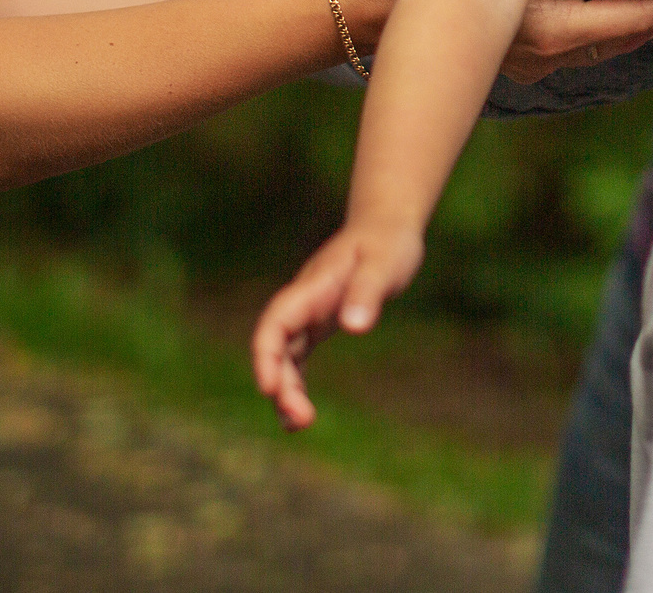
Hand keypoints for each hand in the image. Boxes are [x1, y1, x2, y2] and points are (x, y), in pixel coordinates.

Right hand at [252, 223, 424, 430]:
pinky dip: (295, 382)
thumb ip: (368, 293)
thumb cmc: (387, 243)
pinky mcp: (319, 323)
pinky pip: (297, 357)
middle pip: (276, 346)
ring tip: (298, 424)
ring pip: (284, 356)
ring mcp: (308, 314)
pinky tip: (301, 410)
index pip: (276, 322)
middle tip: (300, 420)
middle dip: (279, 384)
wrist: (386, 227)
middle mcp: (303, 303)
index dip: (266, 355)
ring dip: (285, 389)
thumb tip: (354, 327)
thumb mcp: (384, 266)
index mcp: (312, 288)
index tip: (269, 387)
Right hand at [502, 0, 652, 81]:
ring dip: (633, 22)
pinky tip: (614, 10)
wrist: (390, 24)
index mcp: (551, 31)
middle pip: (625, 37)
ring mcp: (533, 65)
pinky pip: (579, 48)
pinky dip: (604, 28)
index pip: (634, 20)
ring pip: (603, 47)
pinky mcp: (521, 62)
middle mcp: (548, 56)